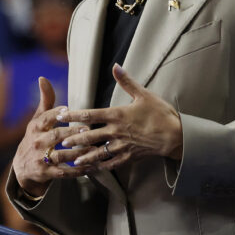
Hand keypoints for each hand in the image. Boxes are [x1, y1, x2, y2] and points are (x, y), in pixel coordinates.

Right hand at [12, 77, 93, 197]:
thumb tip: (43, 78)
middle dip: (71, 132)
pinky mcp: (46, 174)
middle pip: (55, 136)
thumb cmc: (35, 137)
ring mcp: (41, 159)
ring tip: (93, 148)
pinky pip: (64, 172)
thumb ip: (45, 100)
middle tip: (88, 129)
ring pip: (61, 155)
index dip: (57, 114)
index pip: (46, 118)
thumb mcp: (37, 119)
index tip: (69, 110)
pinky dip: (77, 170)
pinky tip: (90, 166)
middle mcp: (37, 142)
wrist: (22, 167)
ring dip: (78, 152)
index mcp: (35, 127)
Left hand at [58, 64, 182, 170]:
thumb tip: (116, 65)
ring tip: (70, 158)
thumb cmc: (160, 114)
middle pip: (89, 136)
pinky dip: (98, 166)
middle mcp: (116, 132)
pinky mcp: (128, 157)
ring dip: (82, 155)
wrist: (175, 136)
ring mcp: (121, 146)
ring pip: (97, 152)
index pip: (90, 114)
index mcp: (117, 115)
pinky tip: (90, 168)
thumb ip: (126, 81)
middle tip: (59, 142)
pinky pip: (110, 163)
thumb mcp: (143, 94)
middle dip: (73, 139)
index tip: (60, 115)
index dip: (73, 115)